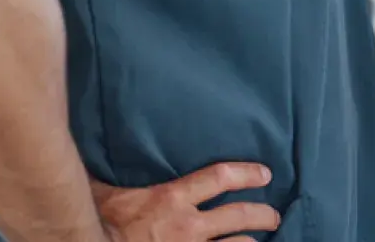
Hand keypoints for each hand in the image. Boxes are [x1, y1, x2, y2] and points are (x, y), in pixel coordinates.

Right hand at [91, 162, 279, 241]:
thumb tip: (109, 149)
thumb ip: (118, 173)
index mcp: (173, 198)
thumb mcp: (108, 191)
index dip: (247, 173)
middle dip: (263, 215)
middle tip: (274, 216)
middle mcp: (188, 225)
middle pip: (240, 216)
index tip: (265, 173)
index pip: (220, 177)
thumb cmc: (100, 220)